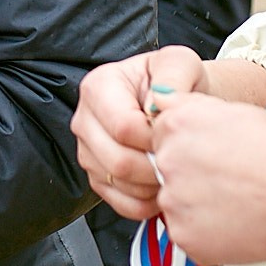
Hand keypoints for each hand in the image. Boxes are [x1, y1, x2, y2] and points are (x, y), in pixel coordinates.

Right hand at [72, 47, 209, 218]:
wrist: (174, 102)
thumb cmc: (176, 81)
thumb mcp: (179, 62)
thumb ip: (172, 76)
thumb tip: (158, 105)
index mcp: (98, 87)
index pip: (123, 127)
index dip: (155, 137)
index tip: (175, 133)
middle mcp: (86, 120)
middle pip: (118, 160)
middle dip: (156, 165)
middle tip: (178, 156)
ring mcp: (88, 152)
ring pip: (119, 183)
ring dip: (152, 184)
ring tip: (171, 166)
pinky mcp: (98, 177)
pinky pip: (120, 203)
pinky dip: (146, 202)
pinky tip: (161, 185)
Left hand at [149, 91, 265, 265]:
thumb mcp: (237, 111)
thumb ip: (191, 105)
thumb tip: (164, 100)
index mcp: (178, 125)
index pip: (161, 132)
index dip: (188, 142)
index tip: (209, 153)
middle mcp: (169, 162)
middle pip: (165, 167)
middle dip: (189, 172)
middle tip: (225, 178)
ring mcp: (174, 202)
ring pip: (175, 201)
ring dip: (195, 202)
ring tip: (233, 200)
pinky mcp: (184, 236)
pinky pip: (186, 231)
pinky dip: (204, 230)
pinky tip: (232, 220)